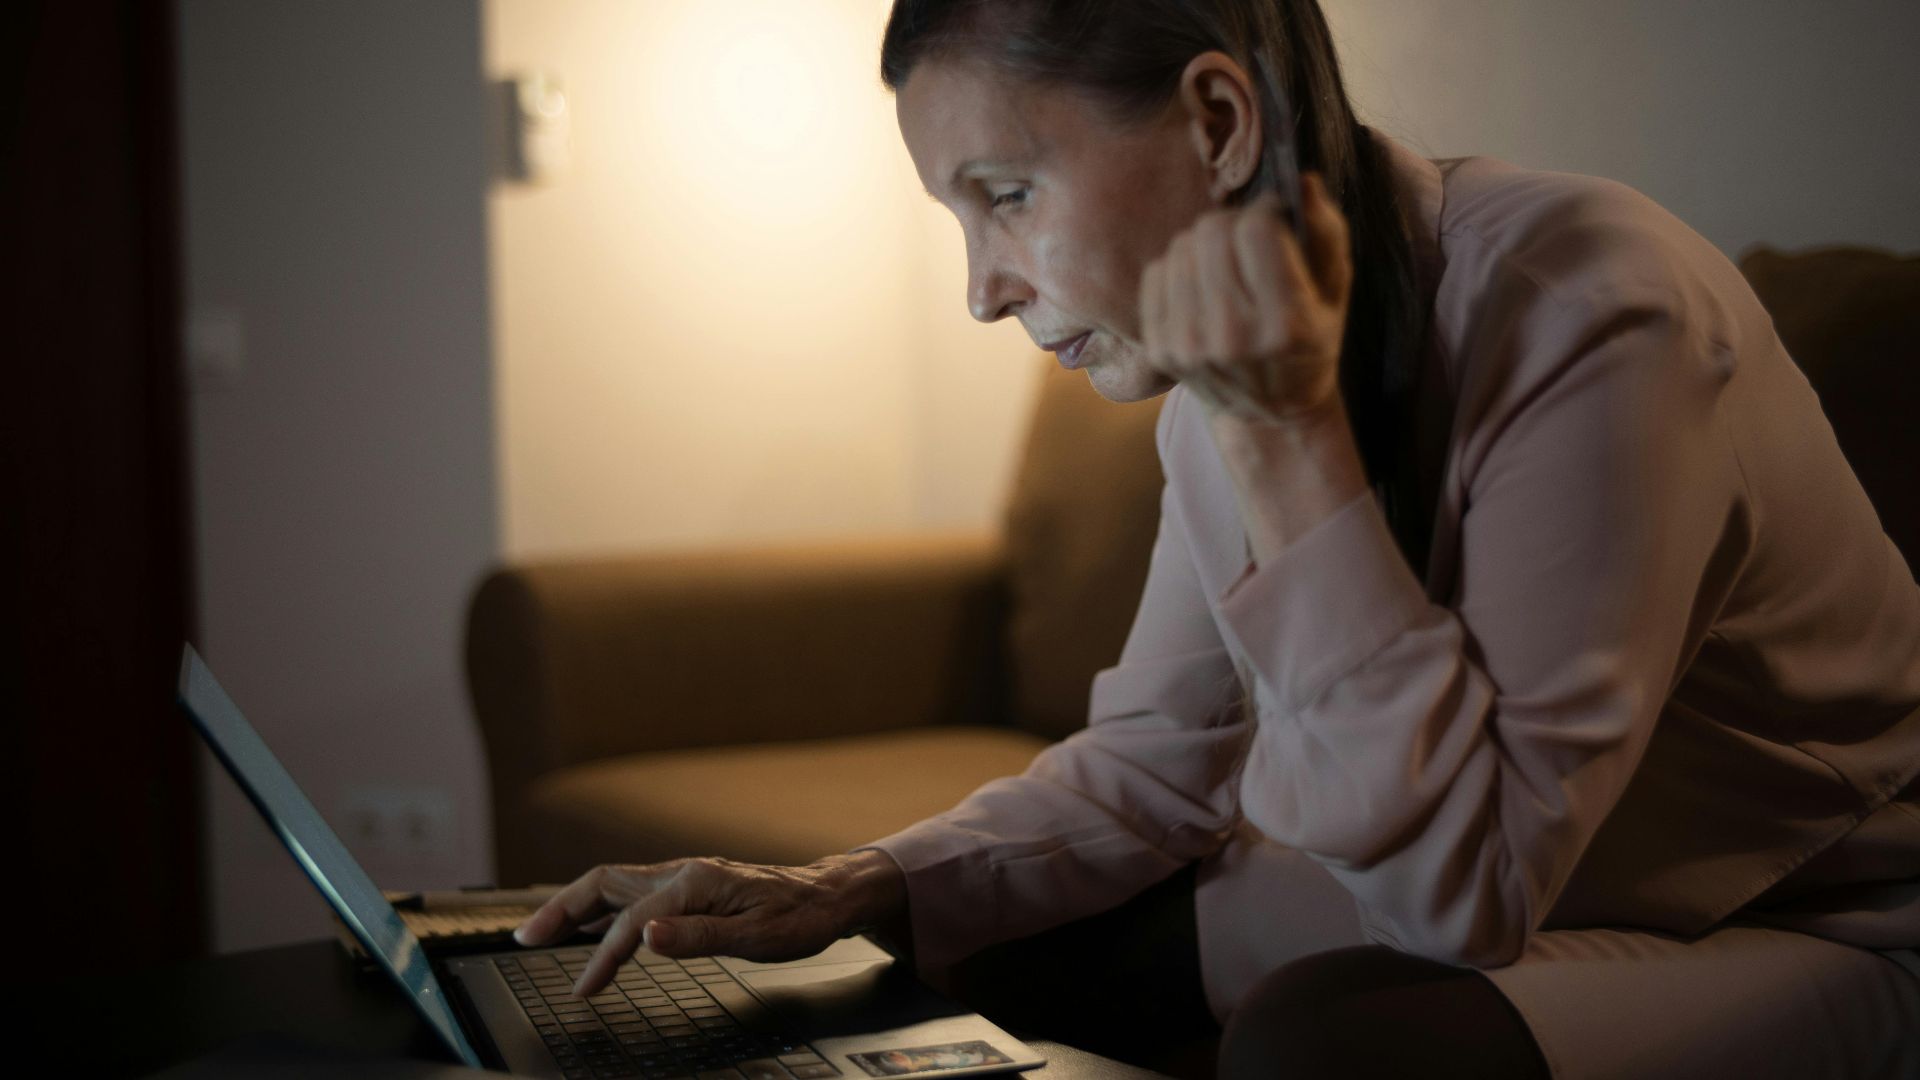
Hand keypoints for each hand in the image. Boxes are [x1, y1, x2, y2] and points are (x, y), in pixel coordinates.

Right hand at [514, 850, 906, 997]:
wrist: (827, 896)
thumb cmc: (798, 918)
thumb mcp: (756, 937)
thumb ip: (698, 937)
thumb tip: (646, 937)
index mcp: (694, 883)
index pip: (631, 922)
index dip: (601, 958)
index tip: (582, 990)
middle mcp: (682, 872)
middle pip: (603, 883)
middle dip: (559, 909)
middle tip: (525, 939)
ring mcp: (684, 876)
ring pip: (614, 884)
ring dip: (574, 905)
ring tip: (542, 931)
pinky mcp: (689, 886)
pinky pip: (632, 891)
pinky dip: (602, 907)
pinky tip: (593, 925)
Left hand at [1138, 173, 1353, 426]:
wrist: (1270, 412)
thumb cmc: (1310, 340)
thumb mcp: (1336, 289)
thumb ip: (1326, 231)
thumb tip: (1302, 179)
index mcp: (1285, 323)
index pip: (1256, 230)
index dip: (1267, 212)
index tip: (1275, 222)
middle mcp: (1233, 338)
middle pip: (1212, 232)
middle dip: (1234, 224)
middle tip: (1248, 241)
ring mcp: (1190, 347)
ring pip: (1182, 247)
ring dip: (1205, 243)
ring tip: (1226, 265)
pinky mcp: (1160, 350)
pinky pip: (1156, 272)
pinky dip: (1179, 267)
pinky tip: (1202, 285)